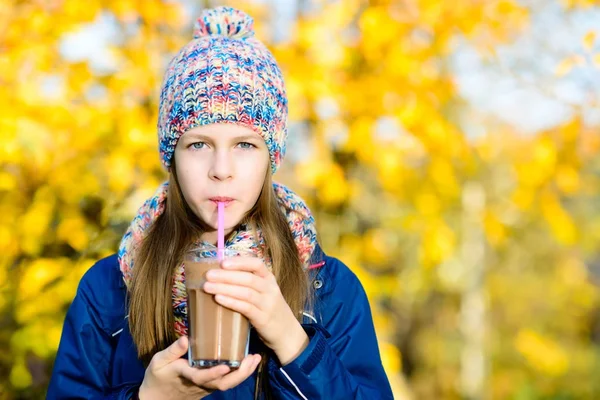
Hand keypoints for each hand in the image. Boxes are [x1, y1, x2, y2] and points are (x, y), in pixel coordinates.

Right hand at [138, 336, 260, 399]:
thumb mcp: (159, 362)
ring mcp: (206, 386)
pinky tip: (247, 360)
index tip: (225, 366)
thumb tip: (185, 338)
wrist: (157, 398)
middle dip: (240, 374)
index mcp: (186, 376)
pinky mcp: (210, 385)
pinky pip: (227, 381)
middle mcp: (200, 384)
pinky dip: (239, 372)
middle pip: (223, 384)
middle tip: (252, 359)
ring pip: (227, 384)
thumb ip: (172, 351)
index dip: (213, 373)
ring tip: (255, 358)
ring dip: (243, 373)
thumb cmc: (157, 377)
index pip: (202, 377)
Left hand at [203, 257, 308, 364]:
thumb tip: (219, 275)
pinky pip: (246, 308)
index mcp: (269, 279)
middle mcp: (270, 289)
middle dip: (226, 275)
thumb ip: (248, 284)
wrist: (287, 333)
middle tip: (208, 275)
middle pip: (248, 278)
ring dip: (225, 288)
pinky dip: (231, 302)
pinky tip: (218, 299)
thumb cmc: (269, 310)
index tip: (223, 262)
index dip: (240, 262)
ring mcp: (268, 304)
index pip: (257, 264)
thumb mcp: (264, 292)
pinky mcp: (263, 318)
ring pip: (246, 292)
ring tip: (208, 287)